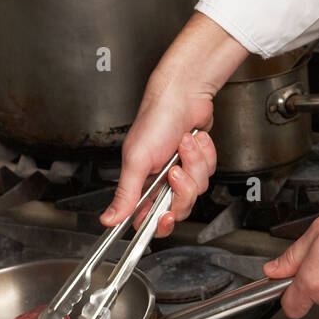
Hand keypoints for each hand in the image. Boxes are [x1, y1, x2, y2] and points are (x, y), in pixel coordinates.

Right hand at [100, 92, 216, 238]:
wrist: (183, 96)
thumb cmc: (156, 119)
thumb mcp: (136, 159)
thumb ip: (125, 193)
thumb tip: (109, 218)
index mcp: (140, 183)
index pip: (148, 219)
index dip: (160, 222)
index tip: (166, 215)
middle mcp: (160, 181)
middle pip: (179, 207)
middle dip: (183, 187)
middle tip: (175, 170)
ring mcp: (181, 171)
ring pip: (197, 188)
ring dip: (194, 163)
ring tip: (183, 144)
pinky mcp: (197, 162)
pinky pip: (209, 172)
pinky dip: (205, 154)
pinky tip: (194, 139)